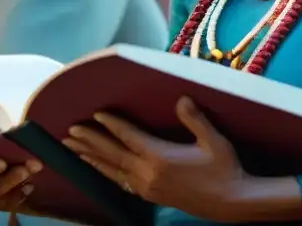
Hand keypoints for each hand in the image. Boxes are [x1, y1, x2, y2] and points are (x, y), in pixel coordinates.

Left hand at [64, 96, 249, 220]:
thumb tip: (181, 99)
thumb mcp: (213, 141)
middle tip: (70, 131)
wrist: (231, 201)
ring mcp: (148, 187)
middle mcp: (149, 173)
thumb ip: (195, 119)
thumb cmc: (224, 168)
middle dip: (91, 141)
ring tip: (74, 148)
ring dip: (92, 158)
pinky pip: (121, 182)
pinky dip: (106, 172)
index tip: (97, 114)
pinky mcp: (151, 196)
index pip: (130, 137)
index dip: (112, 124)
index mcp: (161, 157)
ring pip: (113, 170)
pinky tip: (99, 168)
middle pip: (113, 154)